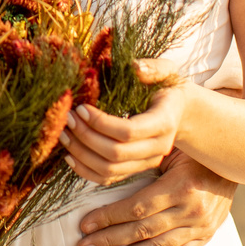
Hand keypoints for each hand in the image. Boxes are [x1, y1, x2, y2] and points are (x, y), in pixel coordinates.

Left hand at [59, 69, 185, 187]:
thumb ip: (152, 67)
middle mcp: (157, 149)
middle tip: (68, 118)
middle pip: (116, 154)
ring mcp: (146, 163)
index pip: (129, 131)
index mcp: (164, 123)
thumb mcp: (166, 70)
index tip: (81, 108)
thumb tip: (135, 66)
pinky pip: (107, 179)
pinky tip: (69, 155)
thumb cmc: (167, 87)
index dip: (101, 122)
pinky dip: (85, 170)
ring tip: (64, 134)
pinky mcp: (134, 169)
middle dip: (86, 137)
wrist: (179, 111)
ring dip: (82, 154)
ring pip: (109, 170)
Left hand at [76, 147, 236, 245]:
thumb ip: (145, 163)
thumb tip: (105, 165)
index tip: (85, 225)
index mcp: (181, 185)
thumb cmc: (194, 150)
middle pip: (143, 230)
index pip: (138, 207)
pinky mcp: (206, 236)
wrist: (236, 159)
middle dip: (109, 241)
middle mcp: (191, 210)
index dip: (109, 217)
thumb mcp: (172, 149)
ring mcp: (200, 227)